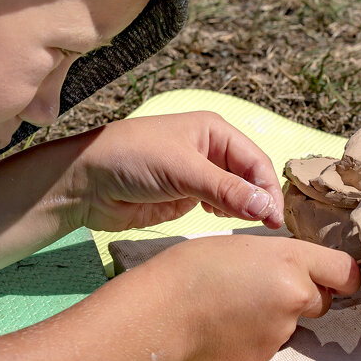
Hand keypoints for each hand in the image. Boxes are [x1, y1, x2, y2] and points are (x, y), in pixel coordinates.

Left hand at [63, 112, 284, 232]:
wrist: (85, 184)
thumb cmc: (130, 160)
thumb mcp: (182, 171)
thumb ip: (225, 190)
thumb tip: (267, 208)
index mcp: (213, 131)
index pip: (256, 161)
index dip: (268, 189)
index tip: (275, 219)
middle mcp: (210, 151)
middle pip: (250, 179)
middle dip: (260, 201)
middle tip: (268, 229)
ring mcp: (198, 177)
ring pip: (236, 196)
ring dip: (245, 210)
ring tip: (251, 229)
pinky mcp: (185, 199)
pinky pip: (217, 209)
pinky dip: (226, 217)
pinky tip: (224, 224)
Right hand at [140, 235, 359, 360]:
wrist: (162, 310)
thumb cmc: (192, 268)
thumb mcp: (242, 246)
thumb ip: (278, 260)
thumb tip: (292, 275)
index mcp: (290, 260)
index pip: (346, 272)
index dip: (343, 278)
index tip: (336, 281)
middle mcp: (295, 296)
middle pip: (322, 301)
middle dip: (302, 297)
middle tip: (262, 290)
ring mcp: (282, 331)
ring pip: (293, 325)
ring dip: (274, 318)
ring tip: (232, 308)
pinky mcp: (264, 356)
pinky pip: (270, 344)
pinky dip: (254, 337)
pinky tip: (226, 327)